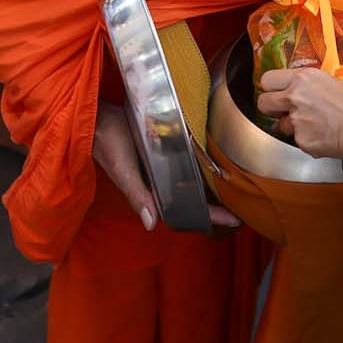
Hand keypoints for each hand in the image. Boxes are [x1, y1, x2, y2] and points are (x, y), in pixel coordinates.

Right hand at [92, 107, 238, 230]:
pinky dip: (202, 165)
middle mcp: (162, 181)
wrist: (95, 116)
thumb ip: (137, 195)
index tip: (237, 220)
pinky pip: (187, 161)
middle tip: (247, 204)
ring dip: (212, 185)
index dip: (211, 216)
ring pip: (193, 181)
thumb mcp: (122, 169)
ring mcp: (164, 166)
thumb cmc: (108, 143)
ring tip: (238, 184)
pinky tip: (217, 160)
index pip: (187, 210)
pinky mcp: (164, 149)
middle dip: (217, 204)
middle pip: (194, 198)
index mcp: (153, 191)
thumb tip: (151, 225)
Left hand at [255, 68, 342, 158]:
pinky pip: (298, 141)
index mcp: (305, 78)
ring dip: (290, 126)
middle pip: (263, 102)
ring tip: (310, 126)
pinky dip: (308, 140)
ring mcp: (297, 122)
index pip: (268, 79)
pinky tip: (323, 137)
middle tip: (283, 109)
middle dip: (271, 107)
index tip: (279, 89)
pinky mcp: (303, 143)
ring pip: (279, 125)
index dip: (273, 86)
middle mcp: (295, 98)